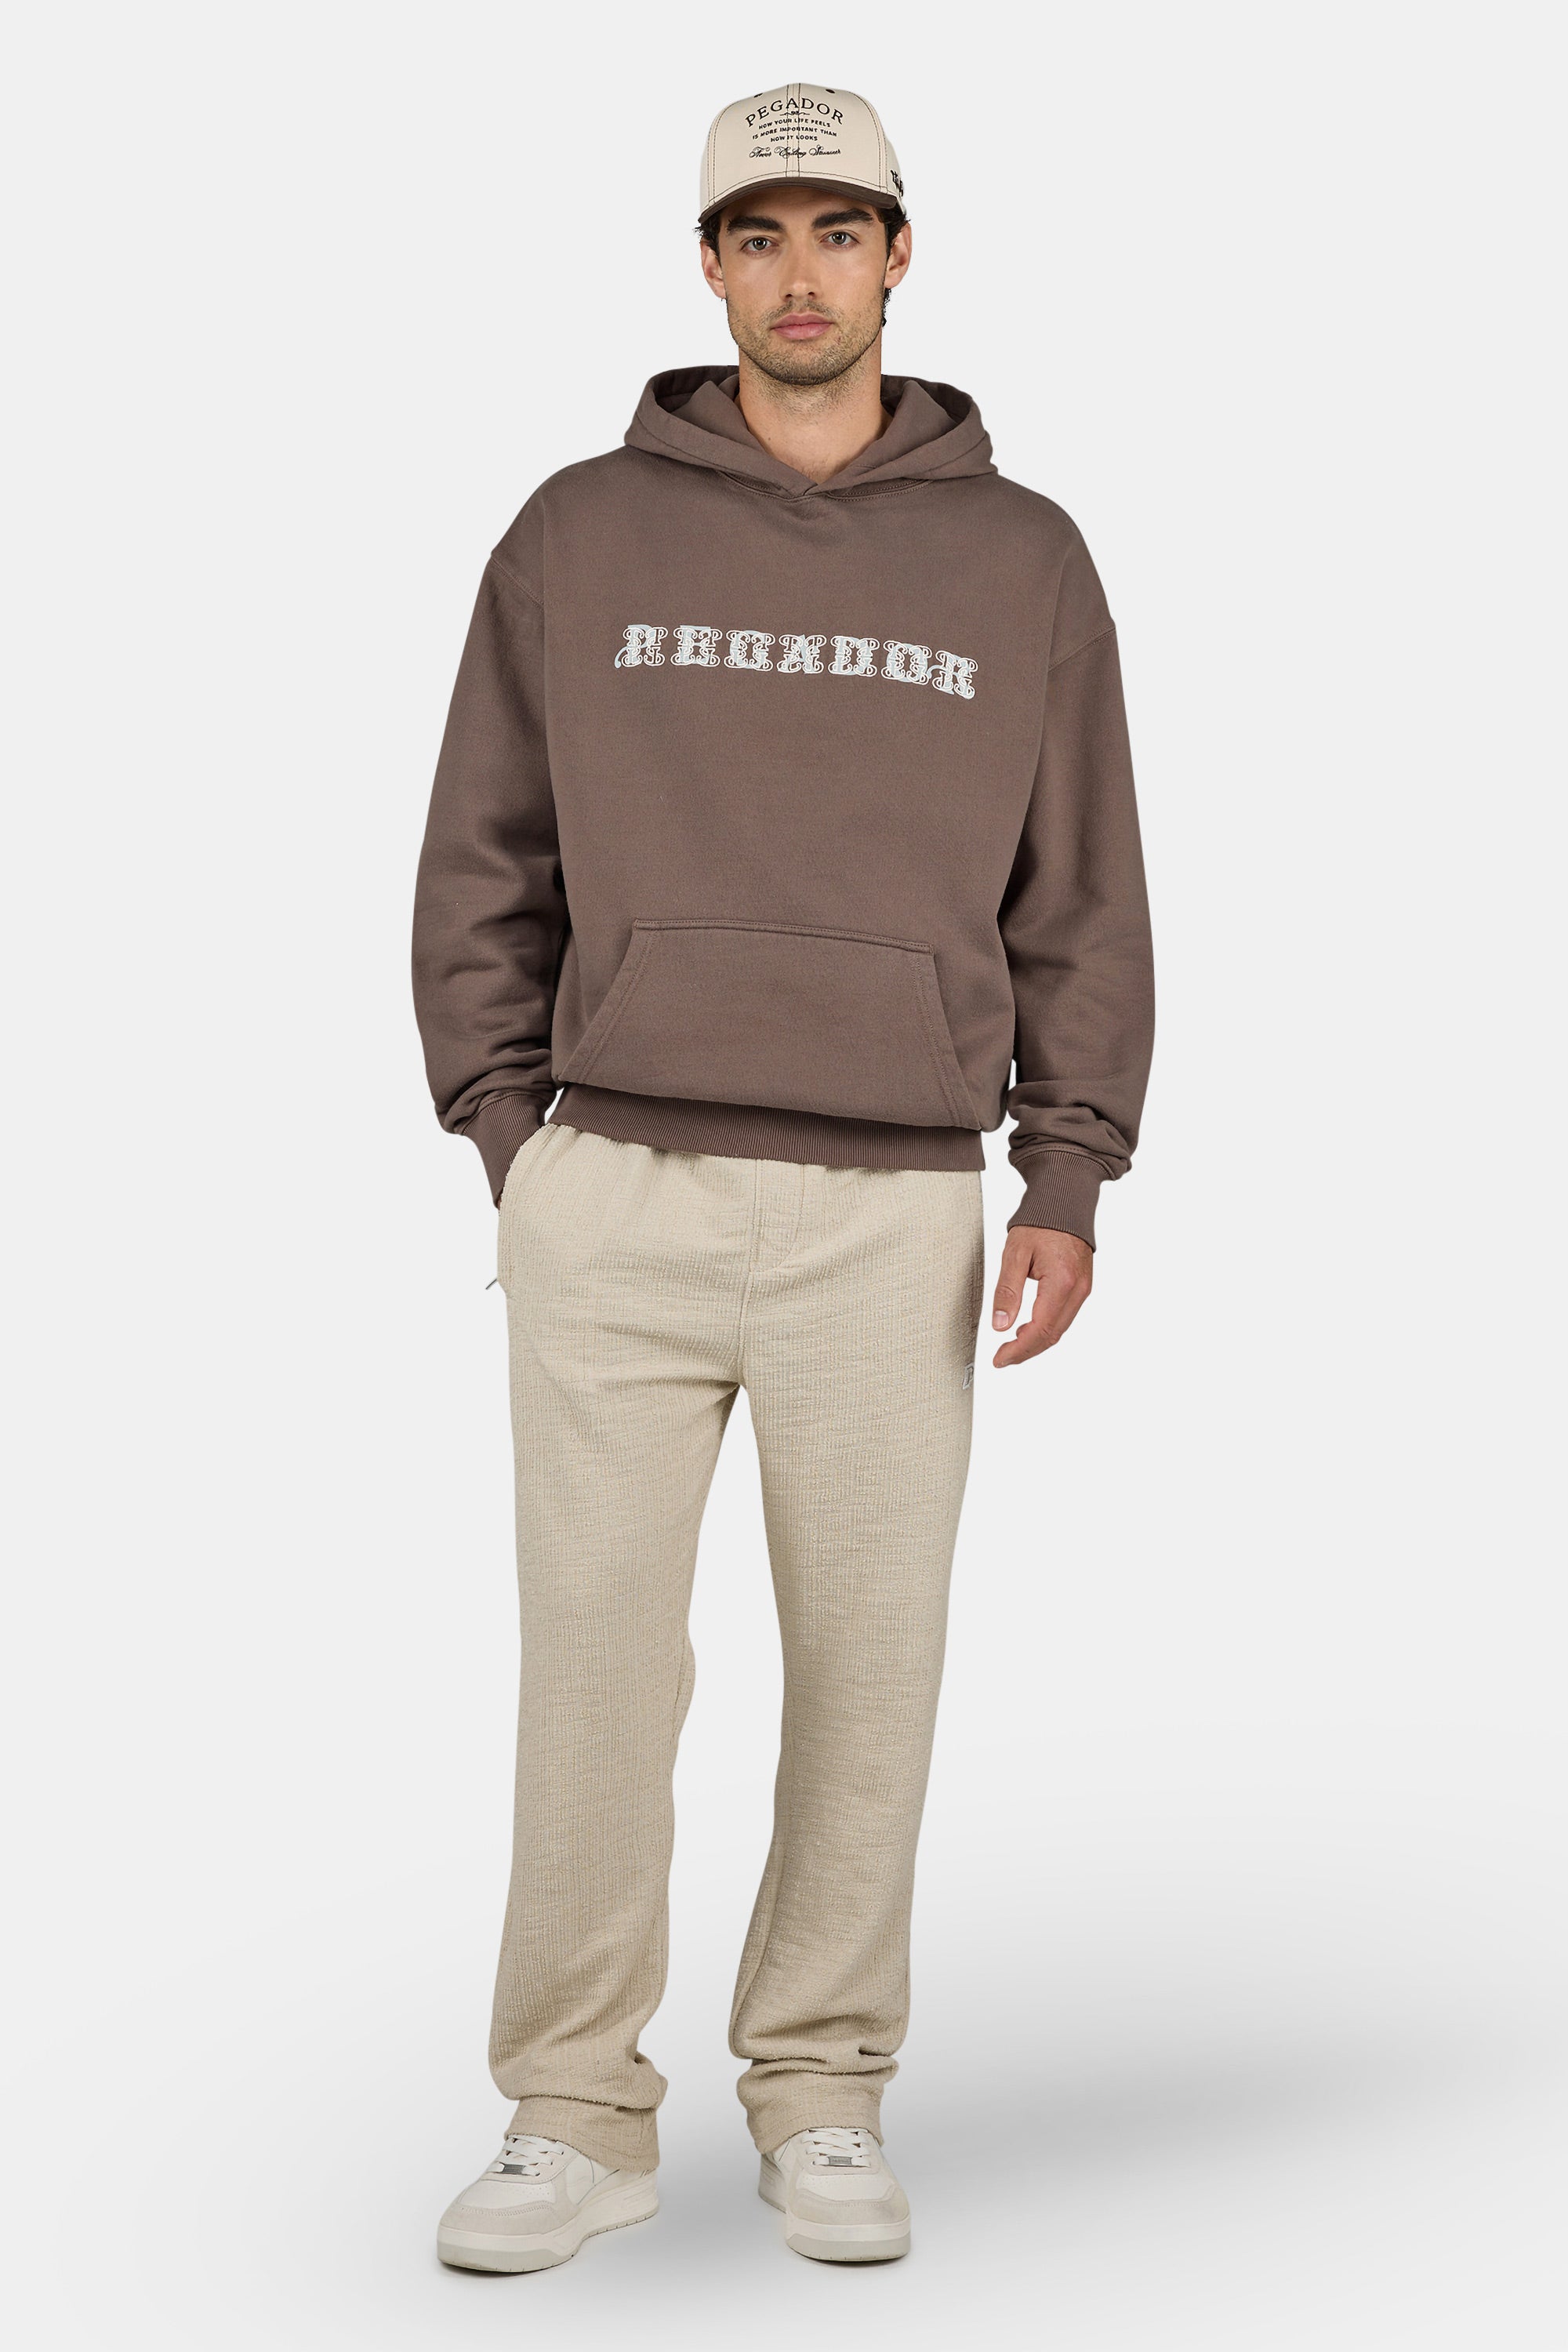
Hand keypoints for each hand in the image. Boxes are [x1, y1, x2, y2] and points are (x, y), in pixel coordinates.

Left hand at [990, 1227, 1092, 1367]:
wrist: (1065, 1203)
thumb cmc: (1040, 1223)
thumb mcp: (1014, 1254)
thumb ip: (1007, 1291)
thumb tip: (1000, 1325)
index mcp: (1061, 1282)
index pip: (1040, 1330)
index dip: (1018, 1350)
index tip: (999, 1359)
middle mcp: (1078, 1290)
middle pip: (1052, 1335)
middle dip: (1026, 1352)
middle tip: (1002, 1358)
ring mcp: (1083, 1289)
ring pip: (1060, 1329)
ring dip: (1036, 1343)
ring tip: (1011, 1347)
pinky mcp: (1082, 1287)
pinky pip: (1064, 1317)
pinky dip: (1046, 1329)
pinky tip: (1028, 1329)